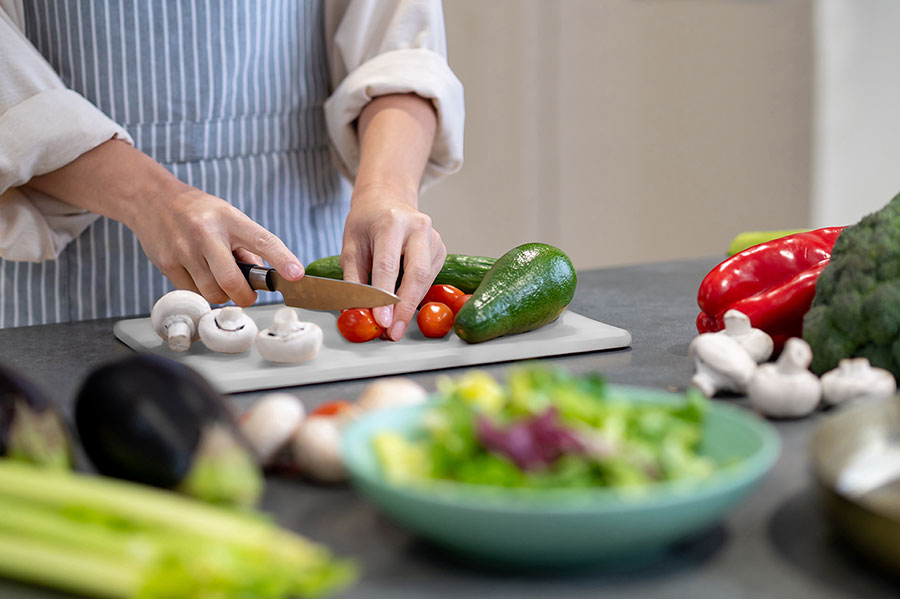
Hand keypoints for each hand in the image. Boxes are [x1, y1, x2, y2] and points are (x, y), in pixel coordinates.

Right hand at [130, 184, 303, 305]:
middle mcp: (207, 234)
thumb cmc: (198, 212)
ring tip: (218, 276)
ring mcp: (184, 250)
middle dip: (245, 296)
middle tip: (247, 294)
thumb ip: (247, 247)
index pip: (263, 240)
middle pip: (231, 280)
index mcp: (230, 219)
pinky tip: (198, 273)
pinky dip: (202, 290)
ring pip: (212, 292)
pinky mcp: (167, 264)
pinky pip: (193, 292)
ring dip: (222, 294)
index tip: (296, 275)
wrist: (151, 199)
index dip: (282, 259)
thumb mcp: (228, 217)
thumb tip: (260, 279)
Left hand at [342, 93, 440, 339]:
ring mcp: (434, 237)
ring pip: (426, 279)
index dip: (385, 296)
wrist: (387, 199)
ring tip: (395, 326)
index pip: (388, 265)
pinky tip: (403, 305)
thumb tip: (356, 311)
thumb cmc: (366, 223)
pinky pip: (430, 278)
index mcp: (391, 221)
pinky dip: (416, 295)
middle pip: (417, 273)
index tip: (381, 321)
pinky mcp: (441, 249)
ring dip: (411, 305)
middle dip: (405, 307)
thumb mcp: (351, 245)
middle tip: (394, 332)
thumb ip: (354, 278)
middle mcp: (418, 227)